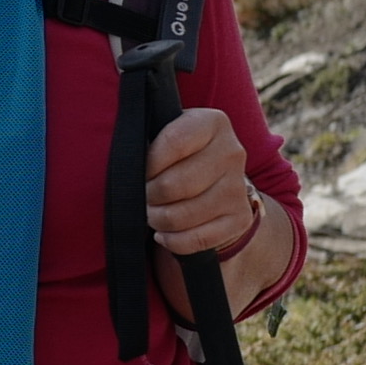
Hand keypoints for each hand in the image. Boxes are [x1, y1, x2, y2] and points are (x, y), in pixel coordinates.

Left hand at [146, 106, 266, 258]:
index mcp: (213, 123)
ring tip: (152, 213)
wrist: (218, 179)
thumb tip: (126, 166)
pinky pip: (197, 239)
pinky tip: (164, 233)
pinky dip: (173, 241)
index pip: (172, 142)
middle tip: (143, 196)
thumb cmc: (181, 154)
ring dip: (158, 220)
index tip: (140, 171)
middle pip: (174, 185)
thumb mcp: (170, 133)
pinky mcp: (239, 218)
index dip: (148, 164)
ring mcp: (237, 188)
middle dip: (149, 196)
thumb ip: (152, 139)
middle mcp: (231, 152)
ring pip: (182, 216)